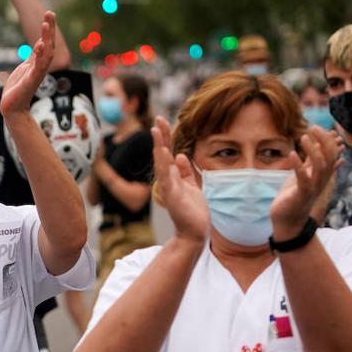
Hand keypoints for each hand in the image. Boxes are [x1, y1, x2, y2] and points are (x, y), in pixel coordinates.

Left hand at [1, 12, 55, 115]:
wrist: (12, 108)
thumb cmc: (17, 89)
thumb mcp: (25, 68)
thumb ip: (33, 57)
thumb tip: (39, 45)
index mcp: (38, 63)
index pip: (46, 43)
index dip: (48, 29)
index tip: (49, 15)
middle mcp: (40, 67)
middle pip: (49, 45)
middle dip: (50, 29)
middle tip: (50, 13)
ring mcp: (36, 74)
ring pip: (46, 54)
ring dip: (46, 39)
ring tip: (46, 24)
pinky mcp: (30, 82)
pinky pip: (38, 67)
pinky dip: (40, 56)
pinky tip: (39, 45)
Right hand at [150, 116, 208, 242]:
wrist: (194, 232)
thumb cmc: (193, 211)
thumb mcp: (192, 186)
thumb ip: (185, 171)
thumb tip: (181, 155)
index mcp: (174, 176)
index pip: (168, 152)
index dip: (166, 137)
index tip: (162, 121)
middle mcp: (169, 180)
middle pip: (163, 154)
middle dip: (161, 136)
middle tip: (158, 119)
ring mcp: (169, 187)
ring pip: (162, 163)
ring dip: (159, 146)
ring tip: (156, 131)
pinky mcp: (172, 196)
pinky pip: (167, 177)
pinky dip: (164, 165)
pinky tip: (164, 153)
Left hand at [270, 125, 341, 236]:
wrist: (287, 221)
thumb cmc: (294, 197)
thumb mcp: (304, 175)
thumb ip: (311, 162)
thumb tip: (319, 147)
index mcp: (322, 175)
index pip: (331, 154)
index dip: (328, 139)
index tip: (318, 127)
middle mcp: (321, 181)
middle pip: (329, 157)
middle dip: (323, 141)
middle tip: (313, 127)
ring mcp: (313, 188)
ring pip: (320, 166)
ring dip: (313, 150)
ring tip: (304, 137)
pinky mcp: (301, 194)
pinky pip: (303, 178)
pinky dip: (298, 166)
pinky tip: (292, 154)